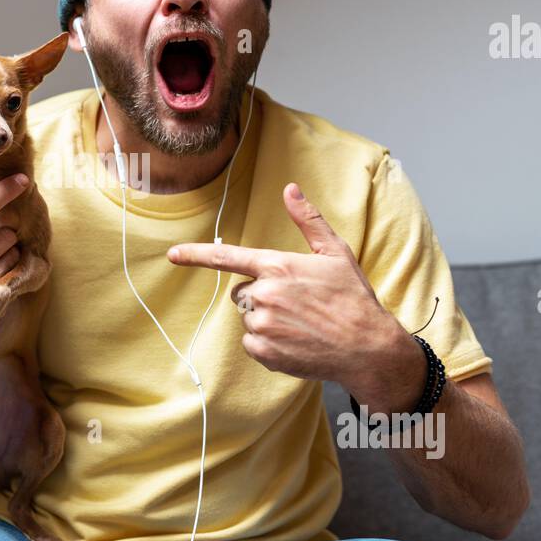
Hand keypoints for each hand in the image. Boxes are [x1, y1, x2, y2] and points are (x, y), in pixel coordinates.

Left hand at [166, 182, 416, 397]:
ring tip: (300, 324)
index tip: (172, 254)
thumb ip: (307, 219)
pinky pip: (252, 343)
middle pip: (242, 292)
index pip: (227, 257)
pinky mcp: (264, 352)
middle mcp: (264, 294)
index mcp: (278, 266)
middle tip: (297, 303)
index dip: (195, 255)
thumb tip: (290, 189)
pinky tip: (296, 342)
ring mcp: (262, 325)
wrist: (367, 347)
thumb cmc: (353, 297)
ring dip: (267, 320)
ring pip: (248, 317)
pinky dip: (269, 344)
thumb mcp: (335, 252)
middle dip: (262, 295)